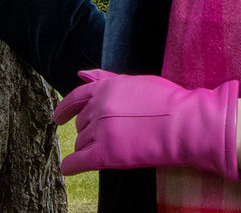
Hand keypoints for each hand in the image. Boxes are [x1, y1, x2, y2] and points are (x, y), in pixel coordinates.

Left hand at [53, 69, 239, 179]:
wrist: (182, 122)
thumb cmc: (165, 100)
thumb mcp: (134, 82)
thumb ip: (106, 79)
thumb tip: (81, 73)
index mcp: (106, 87)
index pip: (76, 97)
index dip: (64, 109)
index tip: (58, 118)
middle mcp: (99, 106)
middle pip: (81, 123)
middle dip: (89, 130)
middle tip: (110, 135)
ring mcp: (101, 130)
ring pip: (81, 143)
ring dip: (89, 147)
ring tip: (113, 147)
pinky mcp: (105, 154)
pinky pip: (77, 162)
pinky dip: (71, 166)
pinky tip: (71, 167)